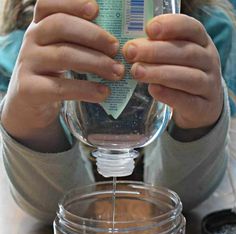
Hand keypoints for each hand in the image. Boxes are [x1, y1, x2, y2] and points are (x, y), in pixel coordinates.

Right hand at [2, 0, 123, 151]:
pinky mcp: (30, 89)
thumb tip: (116, 41)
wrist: (28, 107)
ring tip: (117, 72)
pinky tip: (103, 93)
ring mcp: (27, 64)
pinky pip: (61, 87)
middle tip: (116, 48)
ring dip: (96, 63)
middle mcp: (31, 40)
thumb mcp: (59, 53)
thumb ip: (78, 42)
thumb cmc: (51, 76)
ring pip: (63, 55)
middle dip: (93, 35)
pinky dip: (86, 90)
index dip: (71, 2)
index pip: (48, 4)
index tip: (95, 9)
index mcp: (39, 26)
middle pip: (60, 26)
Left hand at [122, 14, 223, 129]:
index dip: (171, 26)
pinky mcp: (202, 107)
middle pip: (186, 52)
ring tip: (137, 71)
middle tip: (130, 52)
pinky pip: (187, 100)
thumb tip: (131, 46)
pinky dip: (169, 94)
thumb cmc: (183, 75)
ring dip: (160, 73)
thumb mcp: (176, 58)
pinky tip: (152, 90)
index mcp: (202, 42)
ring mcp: (208, 85)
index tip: (148, 29)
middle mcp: (209, 61)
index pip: (191, 28)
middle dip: (155, 51)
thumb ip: (159, 49)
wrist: (201, 107)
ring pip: (187, 77)